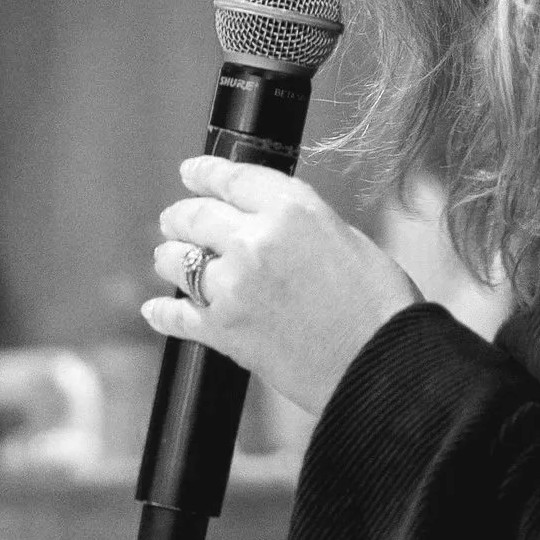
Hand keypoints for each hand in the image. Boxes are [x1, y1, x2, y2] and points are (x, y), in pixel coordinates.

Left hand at [147, 160, 419, 418]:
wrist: (383, 367)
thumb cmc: (378, 303)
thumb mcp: (344, 237)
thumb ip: (297, 224)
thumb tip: (265, 223)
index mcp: (292, 209)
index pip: (232, 178)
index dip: (204, 172)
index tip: (189, 172)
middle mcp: (254, 241)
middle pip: (195, 216)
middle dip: (180, 217)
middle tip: (174, 221)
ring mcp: (233, 287)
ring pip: (177, 261)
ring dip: (170, 260)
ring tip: (168, 261)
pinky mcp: (223, 331)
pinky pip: (176, 315)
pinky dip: (163, 312)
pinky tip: (156, 309)